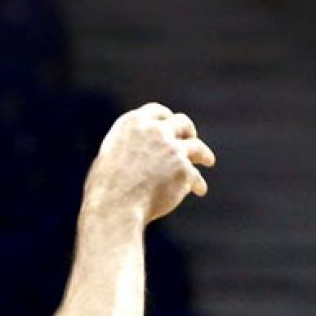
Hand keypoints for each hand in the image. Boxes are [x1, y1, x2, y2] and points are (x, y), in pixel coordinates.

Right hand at [84, 103, 215, 224]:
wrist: (116, 204)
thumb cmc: (106, 188)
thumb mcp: (112, 157)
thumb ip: (131, 149)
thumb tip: (142, 154)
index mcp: (133, 123)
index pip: (157, 112)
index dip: (167, 118)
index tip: (173, 125)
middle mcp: (155, 130)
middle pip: (182, 122)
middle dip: (188, 131)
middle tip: (192, 138)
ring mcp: (172, 148)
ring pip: (196, 147)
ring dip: (204, 153)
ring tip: (208, 160)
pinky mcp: (184, 168)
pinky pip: (195, 175)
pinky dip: (197, 183)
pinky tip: (199, 190)